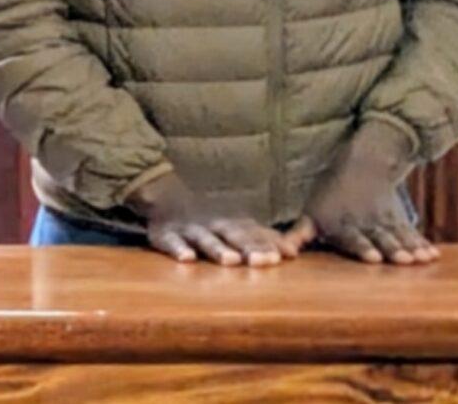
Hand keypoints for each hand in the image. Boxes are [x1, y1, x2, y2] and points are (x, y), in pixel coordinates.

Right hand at [130, 171, 293, 265]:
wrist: (164, 196)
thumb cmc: (208, 219)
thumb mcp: (236, 224)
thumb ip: (262, 237)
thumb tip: (293, 253)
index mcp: (232, 223)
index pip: (254, 233)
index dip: (269, 244)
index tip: (285, 256)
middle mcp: (213, 225)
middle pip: (233, 235)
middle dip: (249, 247)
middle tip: (263, 260)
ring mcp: (189, 229)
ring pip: (205, 238)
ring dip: (217, 249)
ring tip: (230, 260)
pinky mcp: (164, 234)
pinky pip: (170, 241)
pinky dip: (178, 248)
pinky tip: (186, 258)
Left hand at [285, 123, 437, 264]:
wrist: (363, 165)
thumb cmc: (329, 195)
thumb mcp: (310, 213)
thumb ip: (297, 236)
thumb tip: (282, 254)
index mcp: (340, 225)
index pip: (351, 238)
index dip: (363, 247)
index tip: (374, 258)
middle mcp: (364, 224)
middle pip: (378, 239)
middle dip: (388, 249)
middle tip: (399, 260)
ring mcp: (383, 222)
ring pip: (397, 236)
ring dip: (408, 248)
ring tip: (418, 259)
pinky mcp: (399, 220)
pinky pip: (411, 232)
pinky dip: (421, 243)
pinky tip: (430, 255)